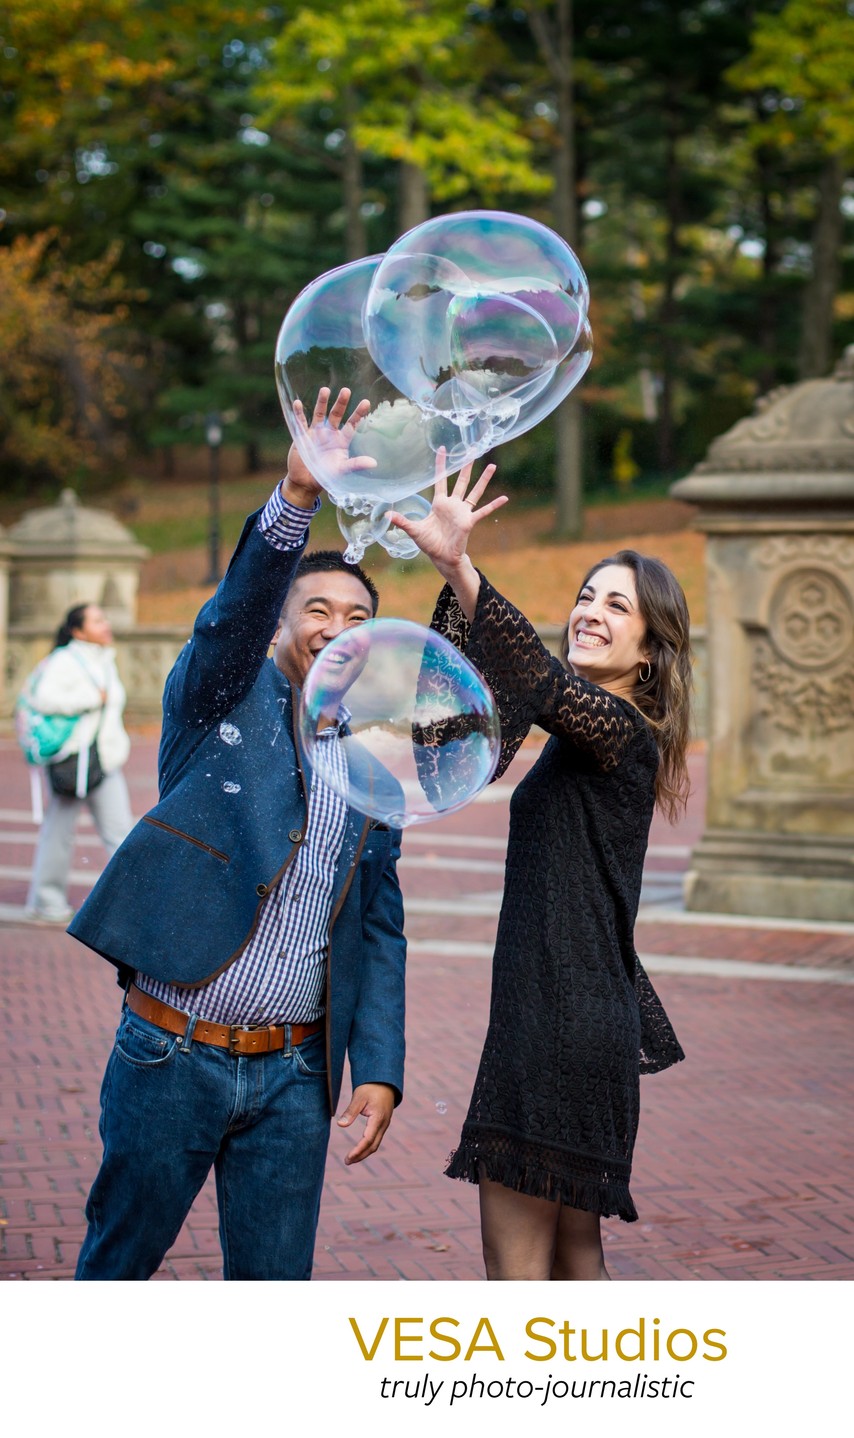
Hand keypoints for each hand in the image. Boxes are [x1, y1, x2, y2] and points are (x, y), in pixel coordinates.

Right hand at [282, 387, 375, 508]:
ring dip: (322, 402)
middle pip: (337, 414)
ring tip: (325, 390)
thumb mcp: (342, 470)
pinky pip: (300, 422)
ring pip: (319, 414)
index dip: (359, 414)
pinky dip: (298, 413)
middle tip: (346, 391)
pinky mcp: (302, 435)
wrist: (306, 482)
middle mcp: (329, 433)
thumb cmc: (326, 476)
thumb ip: (356, 464)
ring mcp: (315, 432)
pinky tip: (297, 403)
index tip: (366, 402)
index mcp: (341, 440)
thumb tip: (374, 463)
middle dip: (341, 403)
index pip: (352, 424)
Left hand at [336, 1082, 395, 1164]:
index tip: (348, 1158)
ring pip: (375, 1144)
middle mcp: (383, 1124)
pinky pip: (376, 1139)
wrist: (385, 1081)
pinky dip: (368, 1147)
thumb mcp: (359, 1097)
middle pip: (373, 1146)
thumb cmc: (371, 1088)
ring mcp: (384, 1125)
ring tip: (351, 1159)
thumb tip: (340, 1125)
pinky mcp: (382, 1124)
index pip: (367, 1139)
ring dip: (364, 1153)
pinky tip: (359, 1149)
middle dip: (360, 1156)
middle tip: (347, 1162)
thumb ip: (350, 1112)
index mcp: (378, 1118)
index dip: (358, 1150)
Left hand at [387, 450, 507, 619]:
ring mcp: (463, 512)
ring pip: (475, 491)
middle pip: (461, 480)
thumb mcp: (414, 530)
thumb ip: (402, 521)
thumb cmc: (429, 544)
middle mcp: (453, 504)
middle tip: (471, 449)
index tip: (443, 449)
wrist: (441, 558)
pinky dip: (494, 505)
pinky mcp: (469, 521)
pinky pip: (483, 511)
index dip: (442, 465)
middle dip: (465, 465)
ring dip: (484, 479)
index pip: (440, 480)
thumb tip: (386, 516)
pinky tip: (504, 498)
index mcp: (439, 503)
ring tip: (492, 465)